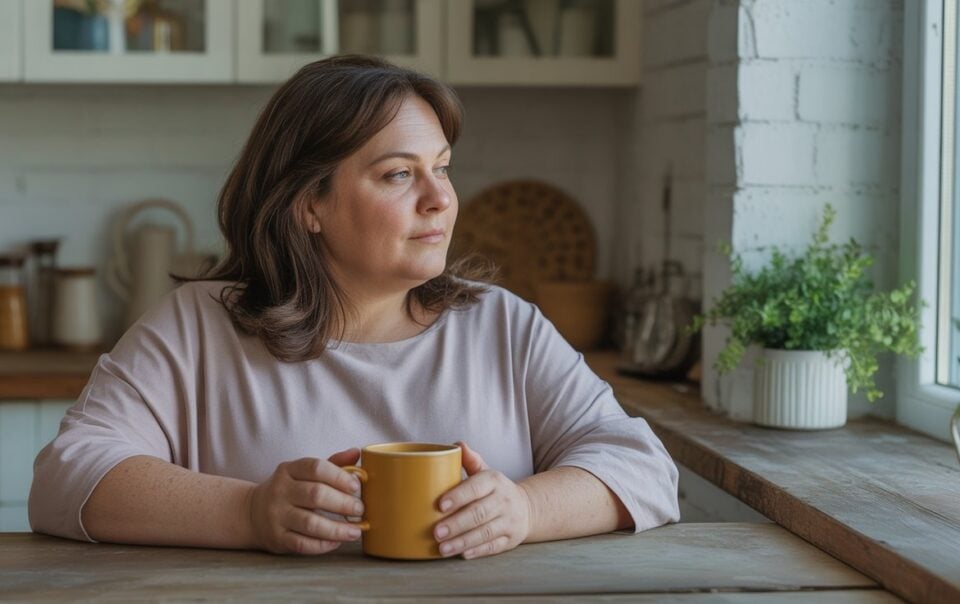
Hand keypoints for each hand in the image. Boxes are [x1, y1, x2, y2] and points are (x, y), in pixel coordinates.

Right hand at [246, 448, 364, 554]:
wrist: (251, 512)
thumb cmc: (289, 490)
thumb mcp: (304, 472)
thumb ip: (332, 463)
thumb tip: (357, 453)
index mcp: (289, 470)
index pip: (316, 468)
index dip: (339, 476)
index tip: (357, 486)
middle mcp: (280, 491)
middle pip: (315, 495)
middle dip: (342, 503)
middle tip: (360, 509)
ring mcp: (276, 515)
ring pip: (310, 523)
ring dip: (337, 529)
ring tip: (355, 531)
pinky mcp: (276, 538)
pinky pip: (302, 543)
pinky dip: (322, 545)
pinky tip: (337, 542)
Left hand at [433, 441, 531, 559]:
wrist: (527, 507)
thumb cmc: (494, 489)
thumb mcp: (485, 471)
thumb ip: (470, 460)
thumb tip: (456, 444)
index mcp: (494, 480)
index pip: (476, 488)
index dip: (458, 496)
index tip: (440, 505)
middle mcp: (504, 500)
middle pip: (479, 513)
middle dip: (456, 524)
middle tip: (436, 532)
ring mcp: (509, 521)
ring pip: (485, 533)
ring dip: (462, 541)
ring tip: (442, 548)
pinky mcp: (511, 539)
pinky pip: (493, 546)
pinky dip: (478, 551)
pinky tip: (462, 554)